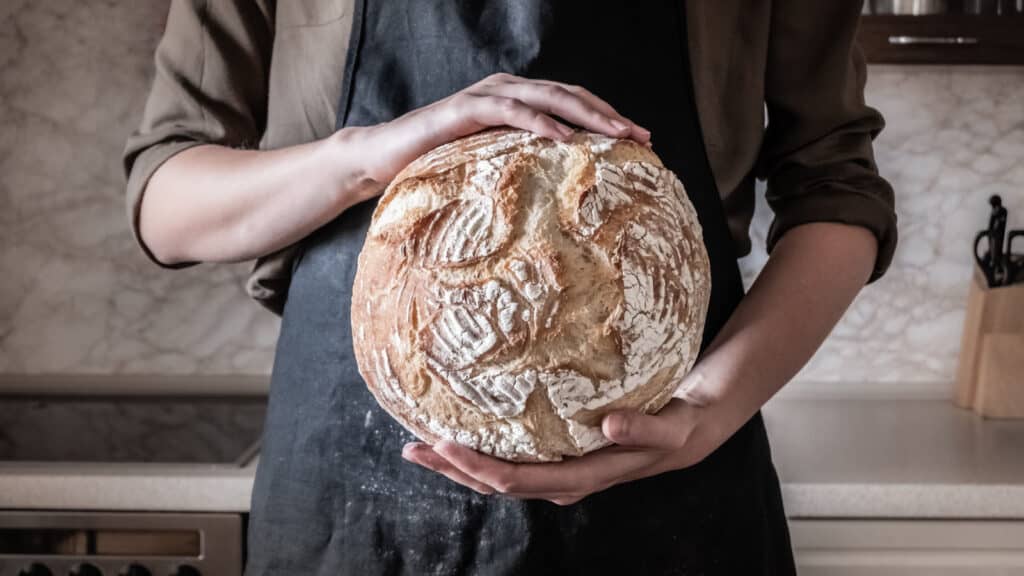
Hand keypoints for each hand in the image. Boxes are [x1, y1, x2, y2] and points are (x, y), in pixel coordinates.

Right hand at [350, 73, 650, 193]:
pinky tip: (563, 136)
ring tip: (614, 132)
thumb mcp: (492, 164)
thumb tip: (562, 194)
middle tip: (642, 135)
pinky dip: (538, 121)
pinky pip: (508, 111)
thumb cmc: (439, 164)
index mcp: (517, 100)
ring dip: (584, 114)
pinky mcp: (464, 109)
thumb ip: (522, 164)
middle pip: (568, 95)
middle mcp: (506, 90)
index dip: (608, 117)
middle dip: (608, 114)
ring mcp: (485, 95)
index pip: (572, 103)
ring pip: (546, 96)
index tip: (642, 140)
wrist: (386, 155)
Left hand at [401, 397, 728, 505]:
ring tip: (420, 446)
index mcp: (583, 476)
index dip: (480, 467)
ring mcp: (557, 474)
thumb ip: (644, 427)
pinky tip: (459, 437)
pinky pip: (510, 463)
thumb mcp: (671, 426)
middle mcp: (563, 482)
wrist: (685, 435)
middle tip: (412, 447)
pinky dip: (479, 454)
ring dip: (459, 465)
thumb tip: (609, 422)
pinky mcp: (556, 461)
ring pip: (498, 477)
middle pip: (496, 483)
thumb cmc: (676, 426)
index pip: (519, 480)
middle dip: (454, 468)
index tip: (446, 444)